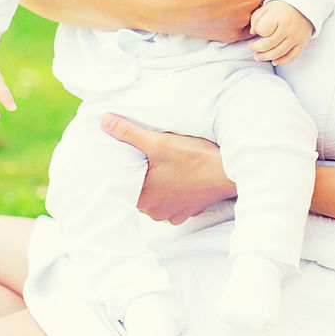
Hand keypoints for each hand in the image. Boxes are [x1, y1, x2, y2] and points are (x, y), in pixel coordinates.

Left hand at [101, 114, 235, 223]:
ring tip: (165, 167)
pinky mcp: (188, 213)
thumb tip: (105, 122)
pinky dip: (174, 191)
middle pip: (140, 192)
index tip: (128, 159)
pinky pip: (173, 203)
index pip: (123, 185)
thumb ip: (130, 133)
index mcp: (144, 198)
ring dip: (159, 185)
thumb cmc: (195, 159)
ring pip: (157, 198)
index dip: (124, 171)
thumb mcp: (160, 142)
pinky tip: (180, 177)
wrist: (229, 173)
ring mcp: (173, 214)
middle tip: (148, 159)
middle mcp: (155, 212)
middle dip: (143, 177)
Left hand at [248, 0, 312, 65]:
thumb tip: (252, 32)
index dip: (258, 31)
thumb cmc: (283, 6)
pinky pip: (292, 56)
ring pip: (278, 52)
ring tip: (257, 56)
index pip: (263, 30)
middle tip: (250, 48)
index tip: (257, 30)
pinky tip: (274, 61)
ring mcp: (296, 37)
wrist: (305, 5)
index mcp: (278, 16)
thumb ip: (257, 18)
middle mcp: (288, 28)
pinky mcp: (302, 43)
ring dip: (266, 57)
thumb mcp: (268, 6)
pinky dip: (282, 61)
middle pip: (268, 44)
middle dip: (257, 48)